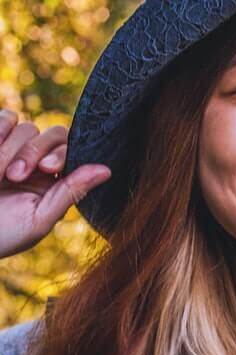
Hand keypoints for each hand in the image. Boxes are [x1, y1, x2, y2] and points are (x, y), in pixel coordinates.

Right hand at [0, 109, 110, 258]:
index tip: (46, 168)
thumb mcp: (38, 220)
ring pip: (26, 127)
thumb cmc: (3, 235)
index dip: (61, 154)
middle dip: (33, 152)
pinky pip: (6, 119)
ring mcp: (13, 148)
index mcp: (55, 180)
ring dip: (9, 150)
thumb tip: (106, 170)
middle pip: (53, 135)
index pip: (71, 152)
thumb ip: (71, 192)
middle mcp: (37, 161)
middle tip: (15, 176)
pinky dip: (0, 131)